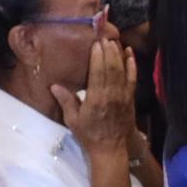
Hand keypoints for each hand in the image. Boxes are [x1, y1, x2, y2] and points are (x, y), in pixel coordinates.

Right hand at [56, 30, 136, 162]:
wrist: (110, 149)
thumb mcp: (73, 120)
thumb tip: (54, 86)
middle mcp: (112, 95)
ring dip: (118, 54)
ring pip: (122, 70)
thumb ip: (66, 101)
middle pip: (111, 67)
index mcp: (97, 99)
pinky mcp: (130, 98)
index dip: (98, 56)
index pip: (98, 72)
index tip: (95, 44)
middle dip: (108, 51)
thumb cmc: (89, 134)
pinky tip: (129, 53)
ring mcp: (123, 96)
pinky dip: (131, 65)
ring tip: (113, 41)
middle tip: (103, 37)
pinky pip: (132, 78)